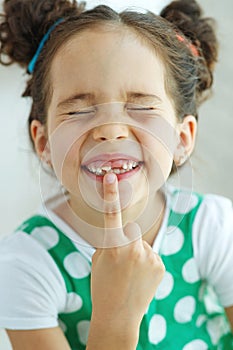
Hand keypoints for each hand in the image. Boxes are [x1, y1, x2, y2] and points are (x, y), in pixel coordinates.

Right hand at [90, 172, 164, 335]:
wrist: (118, 316)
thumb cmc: (102, 286)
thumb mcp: (99, 261)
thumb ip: (110, 242)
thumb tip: (124, 232)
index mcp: (112, 247)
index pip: (111, 215)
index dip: (111, 194)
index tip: (111, 177)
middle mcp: (132, 249)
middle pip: (131, 231)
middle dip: (126, 241)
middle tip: (121, 263)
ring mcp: (149, 257)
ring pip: (142, 245)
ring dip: (137, 255)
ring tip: (131, 275)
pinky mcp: (160, 265)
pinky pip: (152, 255)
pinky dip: (147, 264)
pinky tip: (141, 279)